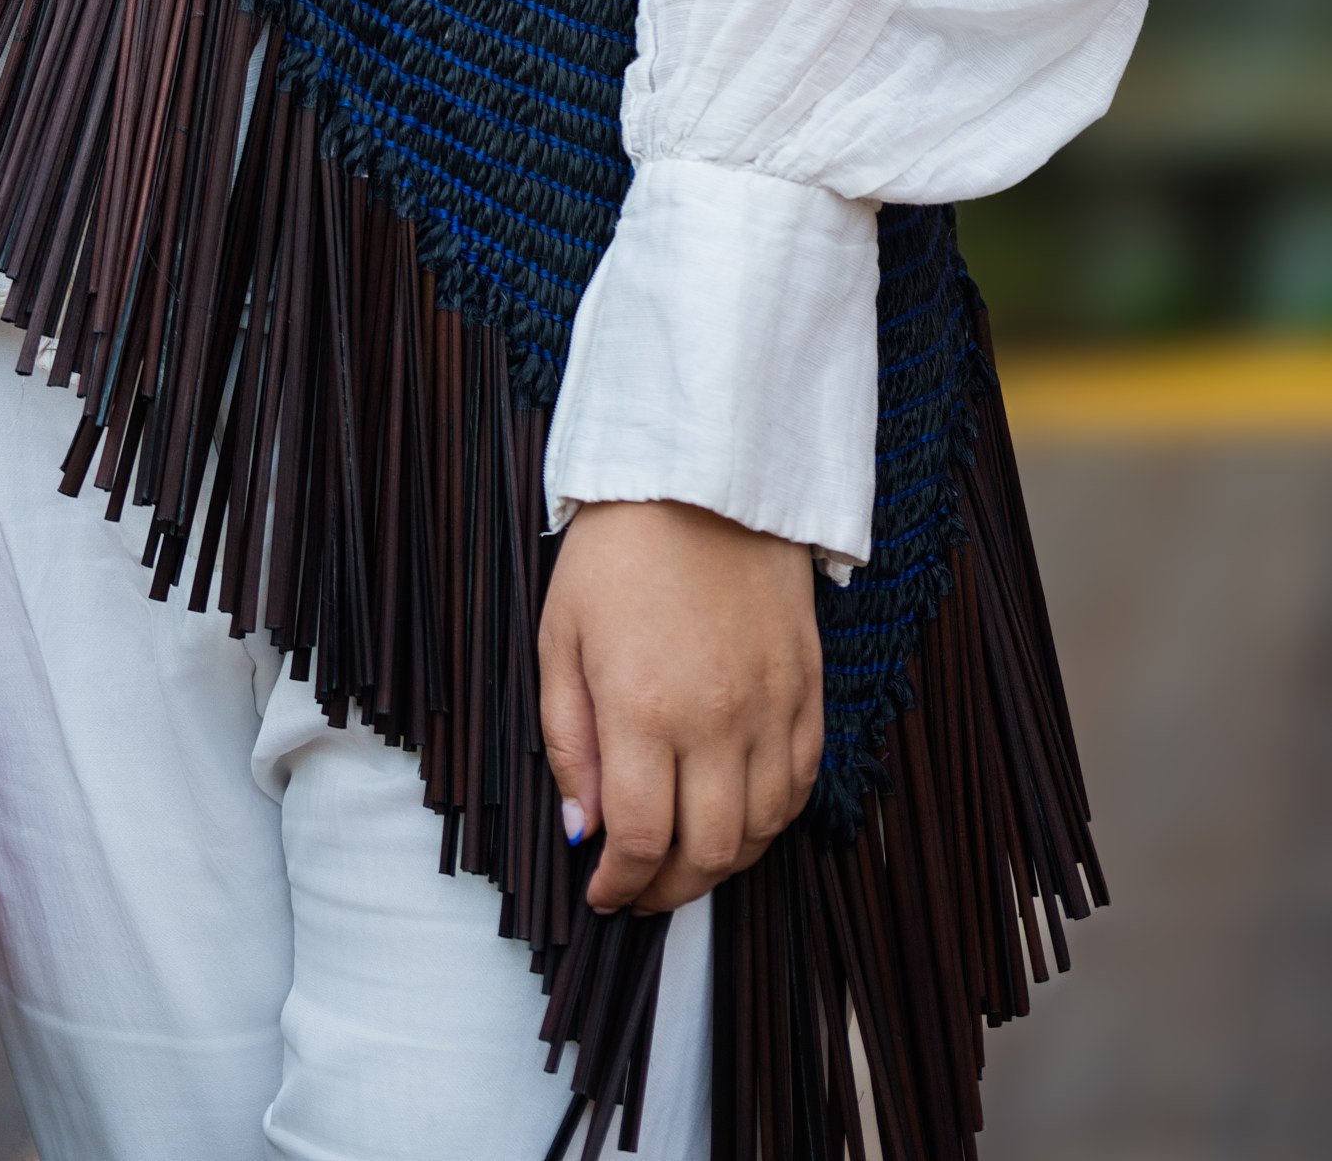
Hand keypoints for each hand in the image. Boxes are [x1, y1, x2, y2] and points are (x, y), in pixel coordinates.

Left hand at [538, 499, 821, 916]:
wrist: (702, 476)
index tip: (602, 894)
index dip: (619, 884)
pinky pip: (802, 784)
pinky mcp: (809, 688)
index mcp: (644, 707)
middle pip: (707, 852)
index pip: (640, 838)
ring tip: (686, 858)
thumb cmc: (617, 550)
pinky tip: (739, 816)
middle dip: (669, 890)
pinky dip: (771, 819)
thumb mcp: (560, 636)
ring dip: (723, 862)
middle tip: (641, 891)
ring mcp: (772, 706)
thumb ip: (568, 740)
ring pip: (761, 830)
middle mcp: (717, 720)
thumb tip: (583, 829)